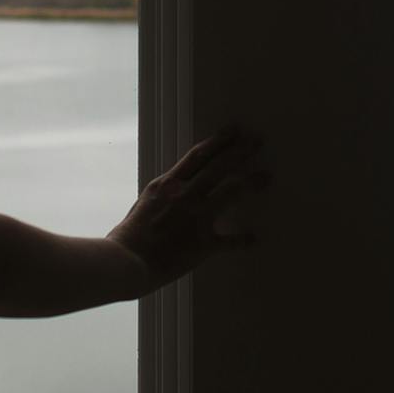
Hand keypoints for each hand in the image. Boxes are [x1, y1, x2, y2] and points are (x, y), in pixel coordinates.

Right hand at [108, 125, 266, 288]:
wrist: (126, 262)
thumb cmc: (130, 235)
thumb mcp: (147, 202)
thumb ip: (167, 192)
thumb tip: (180, 184)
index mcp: (169, 184)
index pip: (199, 155)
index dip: (219, 141)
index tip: (234, 130)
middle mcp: (186, 195)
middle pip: (219, 167)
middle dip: (240, 152)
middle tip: (257, 142)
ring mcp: (197, 218)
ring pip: (230, 193)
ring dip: (251, 183)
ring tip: (266, 176)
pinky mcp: (203, 244)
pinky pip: (229, 241)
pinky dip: (243, 240)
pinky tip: (255, 238)